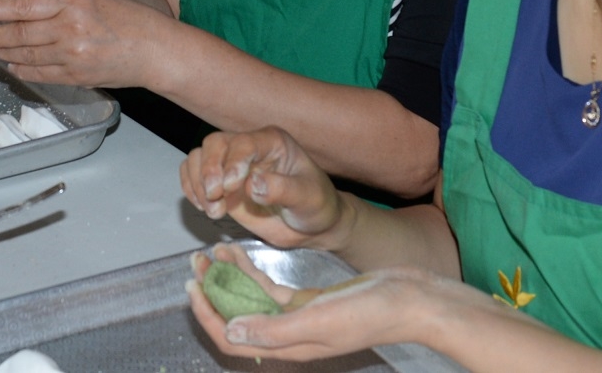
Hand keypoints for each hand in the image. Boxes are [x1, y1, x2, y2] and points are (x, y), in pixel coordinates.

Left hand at [0, 0, 171, 88]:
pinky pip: (41, 74)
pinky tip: (13, 66)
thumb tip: (27, 12)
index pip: (23, 5)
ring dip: (4, 53)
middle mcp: (69, 27)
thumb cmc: (129, 20)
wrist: (156, 50)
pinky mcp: (76, 76)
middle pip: (19, 33)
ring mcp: (72, 55)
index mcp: (73, 2)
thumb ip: (62, 5)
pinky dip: (23, 70)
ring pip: (27, 55)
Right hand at [180, 128, 347, 249]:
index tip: (228, 188)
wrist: (311, 225)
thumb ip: (283, 190)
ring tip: (213, 210)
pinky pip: (194, 175)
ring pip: (199, 156)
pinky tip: (205, 207)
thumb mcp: (308, 198)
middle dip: (209, 170)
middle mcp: (249, 148)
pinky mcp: (221, 184)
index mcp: (272, 142)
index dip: (232, 162)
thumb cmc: (316, 206)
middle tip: (215, 198)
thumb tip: (252, 184)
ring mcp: (232, 165)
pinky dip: (192, 189)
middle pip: (215, 144)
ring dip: (198, 183)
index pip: (244, 142)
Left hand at [187, 244, 454, 362]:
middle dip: (212, 293)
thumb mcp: (316, 320)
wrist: (408, 298)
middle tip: (195, 263)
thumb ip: (272, 328)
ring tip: (210, 252)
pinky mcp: (308, 301)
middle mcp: (288, 336)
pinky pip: (270, 288)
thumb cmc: (369, 312)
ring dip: (228, 278)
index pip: (233, 340)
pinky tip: (236, 252)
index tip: (192, 288)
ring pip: (251, 300)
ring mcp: (298, 318)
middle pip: (237, 319)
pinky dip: (250, 271)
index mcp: (289, 348)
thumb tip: (230, 333)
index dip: (208, 317)